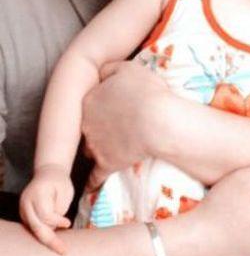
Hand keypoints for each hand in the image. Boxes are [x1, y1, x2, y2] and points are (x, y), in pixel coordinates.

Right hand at [19, 164, 72, 254]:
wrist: (48, 173)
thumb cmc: (60, 182)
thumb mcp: (65, 190)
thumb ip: (60, 208)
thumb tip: (55, 227)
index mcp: (37, 193)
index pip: (45, 214)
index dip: (57, 221)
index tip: (68, 223)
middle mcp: (26, 203)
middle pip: (37, 227)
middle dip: (51, 241)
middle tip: (64, 251)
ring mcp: (23, 210)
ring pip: (34, 230)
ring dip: (48, 238)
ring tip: (61, 247)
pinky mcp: (25, 216)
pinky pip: (33, 229)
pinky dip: (44, 234)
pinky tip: (54, 241)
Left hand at [82, 61, 170, 190]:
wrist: (158, 121)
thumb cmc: (146, 91)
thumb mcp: (128, 68)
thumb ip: (109, 68)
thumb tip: (101, 72)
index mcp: (90, 99)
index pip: (90, 102)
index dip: (102, 104)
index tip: (115, 106)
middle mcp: (86, 123)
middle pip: (88, 125)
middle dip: (98, 126)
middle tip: (116, 125)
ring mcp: (95, 145)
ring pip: (90, 148)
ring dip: (97, 149)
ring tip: (111, 148)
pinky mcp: (106, 163)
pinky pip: (95, 177)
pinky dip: (93, 182)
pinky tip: (92, 187)